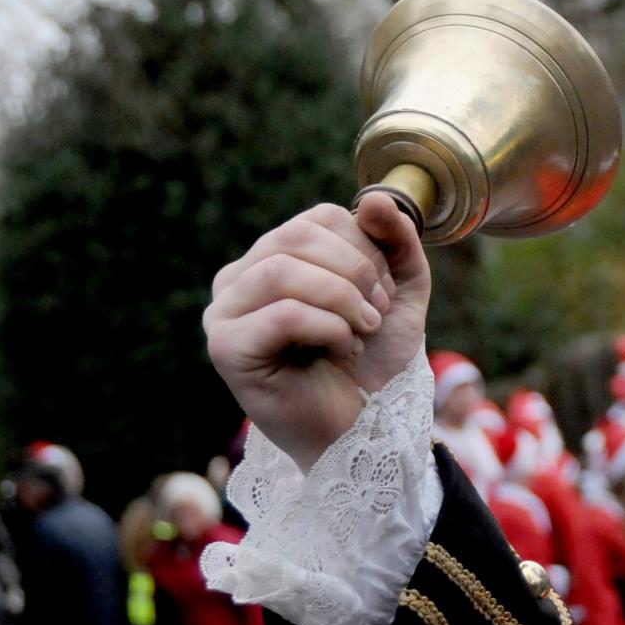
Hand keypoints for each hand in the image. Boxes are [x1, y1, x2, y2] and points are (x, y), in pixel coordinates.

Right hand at [205, 197, 430, 471]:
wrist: (365, 426)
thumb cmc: (374, 360)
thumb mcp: (400, 292)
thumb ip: (396, 241)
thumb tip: (371, 197)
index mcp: (275, 256)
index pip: (319, 218)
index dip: (366, 249)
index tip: (385, 293)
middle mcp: (240, 278)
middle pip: (298, 238)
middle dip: (357, 273)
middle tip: (376, 315)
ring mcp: (224, 312)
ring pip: (282, 270)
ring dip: (343, 301)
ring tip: (362, 332)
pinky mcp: (226, 349)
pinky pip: (281, 314)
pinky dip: (329, 329)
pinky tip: (343, 350)